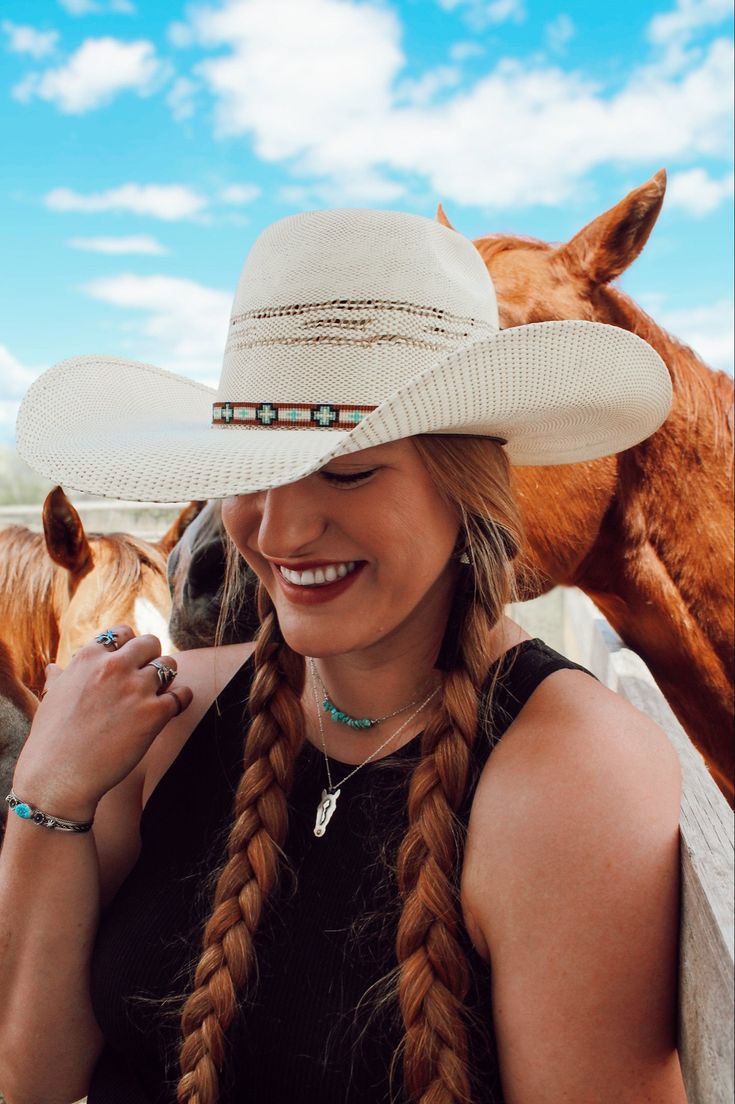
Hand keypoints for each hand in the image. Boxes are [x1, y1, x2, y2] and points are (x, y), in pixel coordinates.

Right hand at [12, 626, 192, 820]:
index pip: (122, 633)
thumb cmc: (50, 742)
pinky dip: (181, 700)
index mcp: (88, 658)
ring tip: (158, 694)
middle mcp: (114, 666)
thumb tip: (55, 668)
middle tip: (147, 678)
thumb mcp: (51, 700)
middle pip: (150, 643)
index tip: (129, 662)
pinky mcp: (154, 713)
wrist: (58, 777)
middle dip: (151, 658)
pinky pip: (181, 695)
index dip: (129, 647)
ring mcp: (136, 688)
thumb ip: (60, 679)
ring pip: (169, 665)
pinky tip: (174, 708)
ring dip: (167, 678)